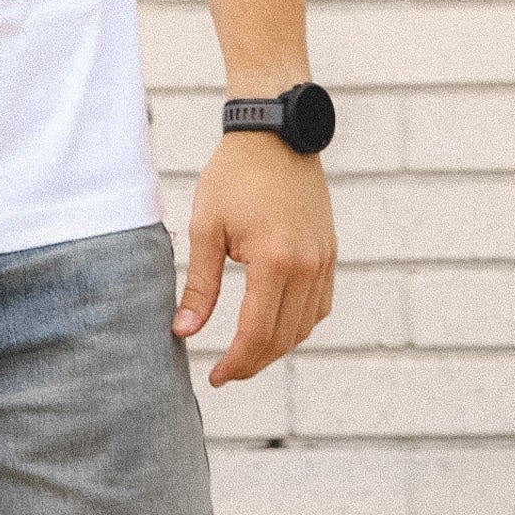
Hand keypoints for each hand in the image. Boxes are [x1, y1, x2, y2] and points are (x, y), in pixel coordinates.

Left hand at [171, 128, 335, 384]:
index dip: (235, 363)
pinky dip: (299, 325)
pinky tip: (276, 326)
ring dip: (277, 347)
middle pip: (283, 338)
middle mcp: (307, 268)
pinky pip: (320, 307)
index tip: (215, 378)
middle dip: (253, 362)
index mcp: (275, 262)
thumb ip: (200, 284)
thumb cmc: (234, 176)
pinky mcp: (330, 253)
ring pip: (305, 327)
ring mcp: (324, 262)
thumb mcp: (207, 226)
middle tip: (226, 372)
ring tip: (247, 353)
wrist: (275, 135)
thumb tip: (184, 331)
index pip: (256, 333)